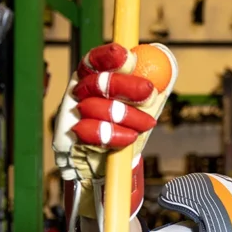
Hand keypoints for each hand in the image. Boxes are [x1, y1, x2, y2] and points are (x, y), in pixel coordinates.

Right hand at [52, 42, 176, 218]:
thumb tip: (165, 59)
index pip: (94, 62)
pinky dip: (114, 135)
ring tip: (146, 125)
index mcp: (92, 81)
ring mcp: (69, 117)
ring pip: (95, 106)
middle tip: (149, 92)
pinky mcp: (66, 139)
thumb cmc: (126, 134)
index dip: (108, 57)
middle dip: (125, 86)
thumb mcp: (145, 109)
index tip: (128, 57)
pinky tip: (128, 138)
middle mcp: (76, 95)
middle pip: (95, 81)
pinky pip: (90, 131)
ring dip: (126, 116)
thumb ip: (153, 85)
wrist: (111, 174)